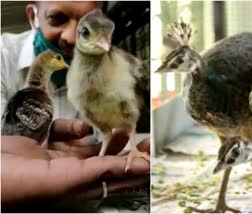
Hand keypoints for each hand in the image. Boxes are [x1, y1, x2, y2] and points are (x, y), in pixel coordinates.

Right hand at [1, 119, 149, 208]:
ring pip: (91, 145)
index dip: (138, 167)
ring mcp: (62, 158)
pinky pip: (68, 132)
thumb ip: (105, 171)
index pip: (119, 178)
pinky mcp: (49, 143)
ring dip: (105, 136)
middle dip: (125, 148)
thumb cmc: (26, 185)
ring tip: (116, 127)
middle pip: (109, 159)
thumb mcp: (71, 179)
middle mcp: (76, 173)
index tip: (153, 152)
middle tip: (140, 136)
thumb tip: (140, 168)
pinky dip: (73, 127)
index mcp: (84, 187)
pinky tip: (77, 127)